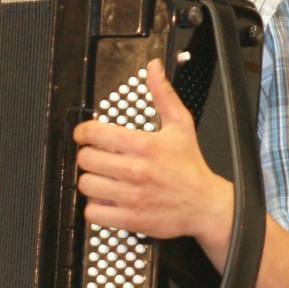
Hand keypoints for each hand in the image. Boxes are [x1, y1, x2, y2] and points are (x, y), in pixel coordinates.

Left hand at [72, 58, 234, 254]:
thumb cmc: (190, 166)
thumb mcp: (180, 124)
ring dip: (90, 181)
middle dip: (88, 156)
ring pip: (86, 185)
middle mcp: (135, 171)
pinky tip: (107, 199)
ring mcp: (131, 197)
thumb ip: (163, 94)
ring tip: (103, 178)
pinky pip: (93, 213)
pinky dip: (95, 207)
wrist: (205, 205)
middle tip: (97, 157)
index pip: (94, 133)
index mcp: (143, 145)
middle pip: (85, 159)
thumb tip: (153, 68)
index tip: (85, 135)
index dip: (83, 132)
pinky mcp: (130, 219)